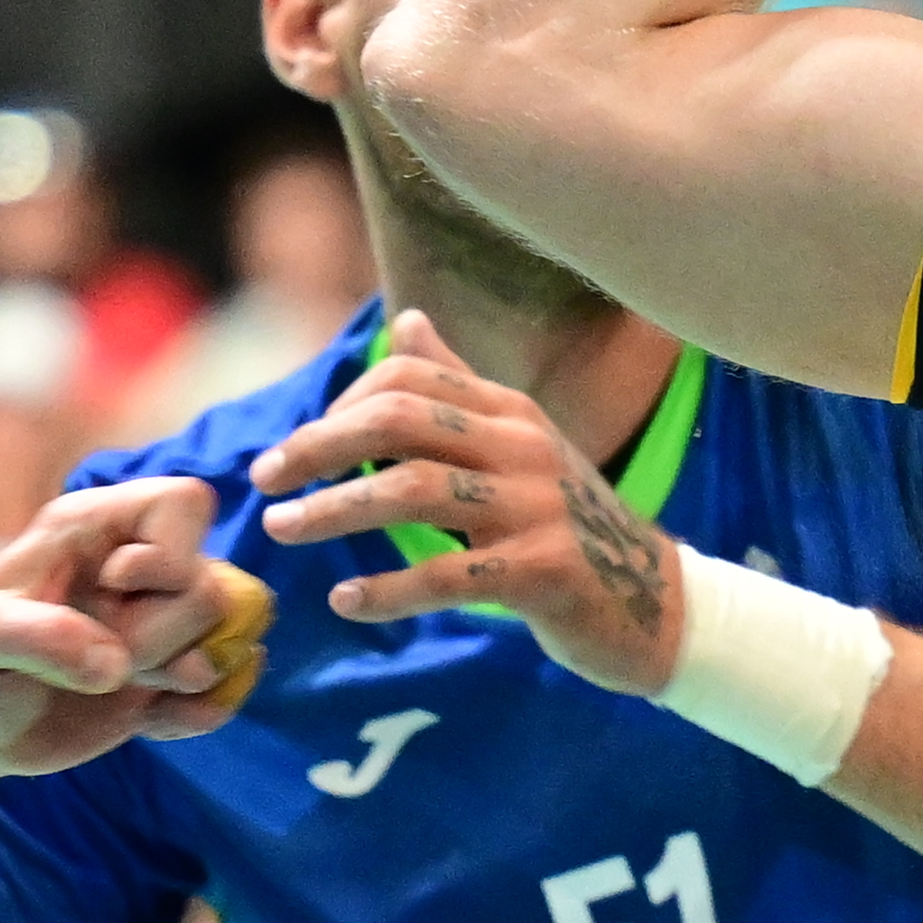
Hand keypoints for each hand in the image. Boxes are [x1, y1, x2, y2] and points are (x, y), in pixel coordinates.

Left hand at [0, 478, 271, 776]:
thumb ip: (36, 637)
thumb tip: (114, 664)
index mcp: (94, 527)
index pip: (185, 503)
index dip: (168, 557)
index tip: (113, 588)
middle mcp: (139, 568)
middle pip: (215, 587)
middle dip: (164, 638)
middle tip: (104, 663)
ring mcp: (162, 624)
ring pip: (234, 635)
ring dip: (190, 677)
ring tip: (131, 690)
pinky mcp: (173, 678)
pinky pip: (229, 687)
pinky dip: (201, 713)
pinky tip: (152, 722)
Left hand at [275, 314, 686, 688]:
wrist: (657, 605)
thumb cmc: (568, 528)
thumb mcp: (518, 445)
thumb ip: (458, 387)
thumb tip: (404, 318)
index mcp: (509, 410)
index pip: (406, 376)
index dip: (340, 405)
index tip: (299, 451)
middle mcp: (521, 445)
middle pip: (399, 420)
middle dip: (319, 446)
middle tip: (264, 480)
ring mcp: (535, 507)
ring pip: (412, 491)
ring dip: (335, 510)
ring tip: (281, 530)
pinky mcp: (543, 571)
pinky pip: (449, 575)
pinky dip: (388, 589)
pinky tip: (345, 601)